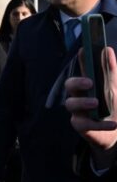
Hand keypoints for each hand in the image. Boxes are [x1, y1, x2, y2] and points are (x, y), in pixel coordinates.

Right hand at [65, 47, 116, 168]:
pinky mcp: (80, 125)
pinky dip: (101, 124)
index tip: (85, 50)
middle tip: (89, 82)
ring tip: (96, 103)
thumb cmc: (113, 107)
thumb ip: (110, 71)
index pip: (82, 69)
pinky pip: (85, 124)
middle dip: (77, 82)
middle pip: (69, 84)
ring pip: (71, 103)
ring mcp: (77, 110)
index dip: (81, 60)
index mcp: (88, 84)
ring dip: (83, 102)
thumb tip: (107, 50)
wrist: (116, 132)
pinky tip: (114, 123)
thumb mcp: (114, 88)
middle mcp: (79, 95)